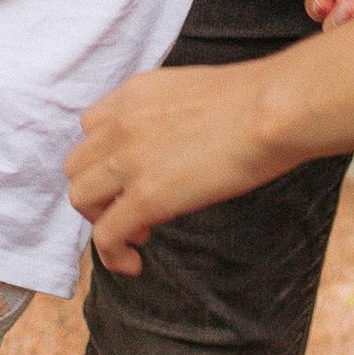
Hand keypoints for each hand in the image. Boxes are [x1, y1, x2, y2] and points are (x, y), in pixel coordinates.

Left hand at [66, 63, 305, 273]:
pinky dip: (112, 253)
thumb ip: (173, 115)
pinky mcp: (146, 196)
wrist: (275, 109)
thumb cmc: (261, 100)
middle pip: (78, 165)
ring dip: (101, 220)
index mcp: (135, 93)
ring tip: (136, 235)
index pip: (92, 127)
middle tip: (131, 208)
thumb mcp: (197, 92)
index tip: (130, 176)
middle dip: (99, 191)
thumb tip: (184, 141)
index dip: (106, 158)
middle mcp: (121, 123)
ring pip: (80, 197)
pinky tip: (134, 262)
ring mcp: (129, 160)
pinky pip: (106, 234)